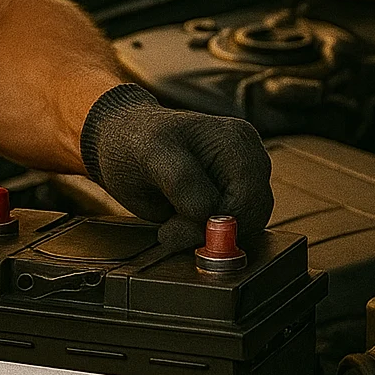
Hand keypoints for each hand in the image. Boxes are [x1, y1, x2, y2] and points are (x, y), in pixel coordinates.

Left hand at [80, 84, 273, 252]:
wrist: (123, 142)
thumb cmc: (134, 142)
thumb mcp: (149, 155)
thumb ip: (181, 182)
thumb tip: (208, 214)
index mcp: (238, 141)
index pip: (245, 202)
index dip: (212, 225)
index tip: (170, 228)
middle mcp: (252, 159)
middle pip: (251, 218)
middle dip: (209, 231)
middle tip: (170, 226)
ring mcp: (246, 179)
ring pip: (244, 228)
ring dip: (206, 233)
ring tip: (173, 217)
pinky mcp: (236, 196)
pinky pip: (233, 230)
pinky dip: (206, 233)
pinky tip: (181, 217)